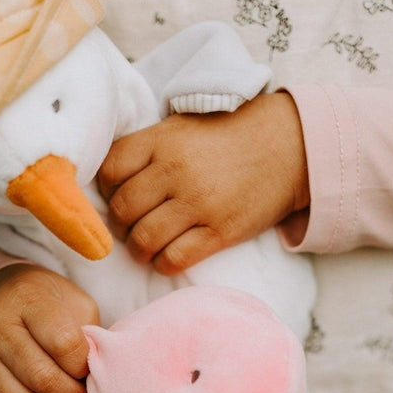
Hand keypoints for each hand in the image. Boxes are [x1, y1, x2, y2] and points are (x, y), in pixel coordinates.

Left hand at [97, 92, 309, 274]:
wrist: (286, 147)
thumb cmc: (229, 137)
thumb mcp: (182, 128)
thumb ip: (149, 150)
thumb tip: (114, 184)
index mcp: (161, 140)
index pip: (110, 170)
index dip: (107, 190)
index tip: (119, 196)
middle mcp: (175, 171)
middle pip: (123, 210)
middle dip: (121, 225)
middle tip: (133, 226)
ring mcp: (197, 203)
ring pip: (144, 239)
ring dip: (139, 249)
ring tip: (147, 246)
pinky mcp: (219, 231)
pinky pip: (174, 258)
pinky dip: (163, 264)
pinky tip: (168, 257)